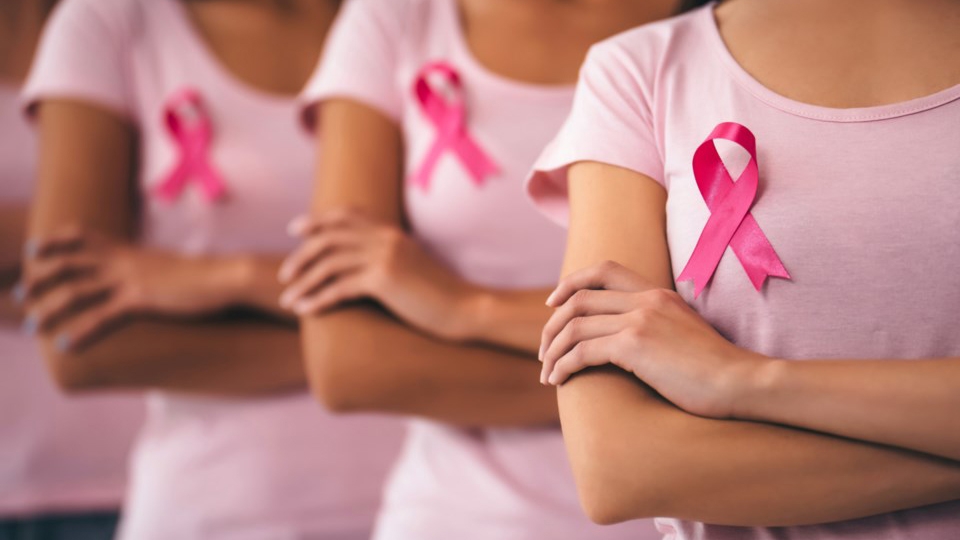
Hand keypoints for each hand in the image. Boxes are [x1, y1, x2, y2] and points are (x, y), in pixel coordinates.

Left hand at [19, 225, 246, 349]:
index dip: (54, 241)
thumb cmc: (203, 275)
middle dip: (39, 279)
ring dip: (49, 310)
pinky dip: (82, 332)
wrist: (225, 277)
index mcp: (128, 249)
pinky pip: (102, 317)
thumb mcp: (168, 267)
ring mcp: (130, 280)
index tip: (34, 250)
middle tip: (21, 296)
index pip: (82, 236)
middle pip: (68, 263)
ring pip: (76, 292)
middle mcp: (122, 260)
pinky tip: (67, 345)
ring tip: (33, 328)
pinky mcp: (141, 300)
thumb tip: (142, 276)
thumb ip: (148, 269)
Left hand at [278, 209, 478, 340]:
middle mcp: (385, 238)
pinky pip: (339, 288)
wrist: (465, 308)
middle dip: (301, 255)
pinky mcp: (384, 280)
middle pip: (330, 238)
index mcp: (392, 232)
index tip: (296, 230)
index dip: (317, 221)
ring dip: (303, 282)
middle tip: (284, 273)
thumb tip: (364, 266)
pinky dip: (317, 299)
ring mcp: (384, 257)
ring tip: (287, 299)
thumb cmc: (440, 295)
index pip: (346, 216)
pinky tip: (304, 311)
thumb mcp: (413, 267)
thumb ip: (389, 257)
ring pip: (329, 264)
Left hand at [539, 260, 768, 418]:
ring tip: (547, 373)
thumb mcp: (685, 333)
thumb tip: (628, 340)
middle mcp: (646, 299)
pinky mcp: (634, 346)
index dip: (570, 283)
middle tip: (544, 350)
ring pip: (574, 325)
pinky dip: (563, 366)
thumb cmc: (717, 369)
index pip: (603, 270)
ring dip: (553, 349)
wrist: (742, 383)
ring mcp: (639, 320)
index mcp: (658, 293)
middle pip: (578, 298)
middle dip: (552, 324)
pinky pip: (582, 351)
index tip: (553, 304)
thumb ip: (658, 324)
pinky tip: (558, 382)